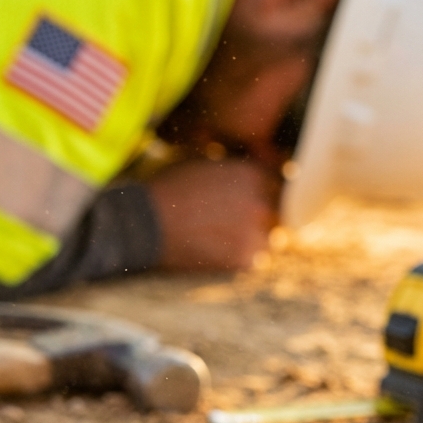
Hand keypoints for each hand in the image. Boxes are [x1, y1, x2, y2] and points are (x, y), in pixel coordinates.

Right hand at [145, 158, 279, 270]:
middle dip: (260, 217)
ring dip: (252, 239)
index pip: (276, 186)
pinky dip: (239, 257)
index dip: (263, 195)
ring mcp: (255, 233)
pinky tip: (217, 251)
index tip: (249, 203)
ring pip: (267, 239)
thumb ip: (233, 168)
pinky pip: (253, 260)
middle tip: (233, 223)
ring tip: (223, 238)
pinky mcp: (244, 259)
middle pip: (275, 213)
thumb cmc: (169, 189)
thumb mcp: (204, 162)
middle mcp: (260, 202)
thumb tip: (249, 170)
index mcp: (253, 174)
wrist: (146, 224)